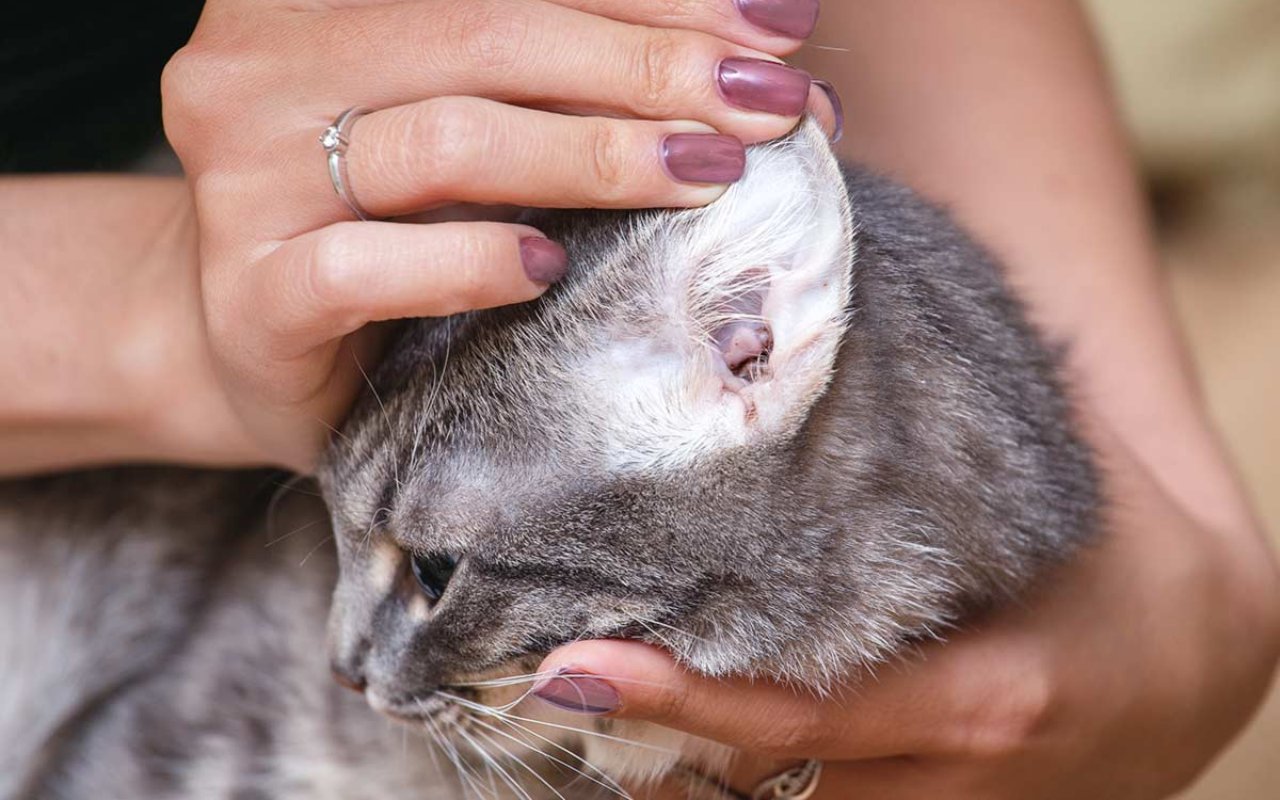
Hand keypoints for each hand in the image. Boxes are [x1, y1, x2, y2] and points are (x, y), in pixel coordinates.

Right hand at [160, 0, 829, 471]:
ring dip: (594, 157)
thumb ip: (565, 79)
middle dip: (650, 69)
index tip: (777, 27)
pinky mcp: (249, 295)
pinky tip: (549, 272)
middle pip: (485, 37)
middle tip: (770, 108)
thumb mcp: (467, 120)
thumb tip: (764, 60)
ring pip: (444, 140)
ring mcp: (245, 180)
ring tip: (704, 175)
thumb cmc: (388, 224)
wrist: (258, 342)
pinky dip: (471, 263)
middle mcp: (263, 67)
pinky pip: (364, 267)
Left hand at [535, 430, 1279, 798]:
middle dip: (649, 748)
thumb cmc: (1111, 559)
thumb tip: (818, 338)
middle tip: (543, 676)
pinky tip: (659, 736)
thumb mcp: (1041, 494)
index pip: (799, 719)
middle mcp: (948, 788)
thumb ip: (936, 447)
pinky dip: (723, 785)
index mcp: (980, 701)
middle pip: (760, 790)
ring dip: (673, 776)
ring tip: (581, 703)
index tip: (569, 671)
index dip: (680, 700)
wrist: (1194, 664)